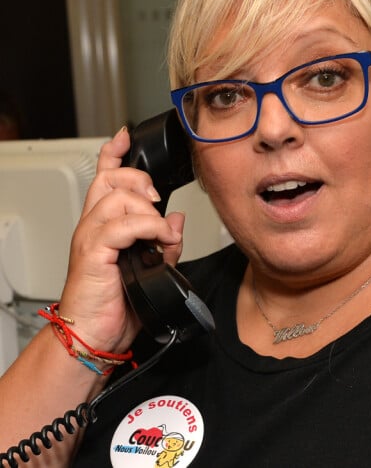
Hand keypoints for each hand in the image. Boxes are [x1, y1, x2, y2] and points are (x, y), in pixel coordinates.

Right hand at [58, 127, 183, 352]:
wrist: (95, 335)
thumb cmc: (116, 303)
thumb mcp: (150, 268)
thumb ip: (164, 241)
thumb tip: (177, 218)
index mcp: (104, 224)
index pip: (104, 177)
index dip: (114, 154)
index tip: (125, 136)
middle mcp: (93, 225)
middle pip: (110, 179)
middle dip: (139, 179)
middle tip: (158, 199)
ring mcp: (90, 237)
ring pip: (117, 198)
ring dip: (149, 210)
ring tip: (162, 233)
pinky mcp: (93, 252)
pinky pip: (121, 225)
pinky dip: (147, 227)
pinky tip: (159, 239)